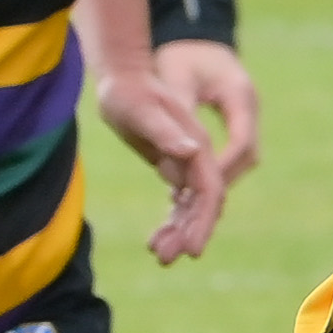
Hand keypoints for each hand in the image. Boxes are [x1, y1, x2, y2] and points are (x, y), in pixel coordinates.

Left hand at [98, 61, 230, 263]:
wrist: (123, 73)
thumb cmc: (128, 87)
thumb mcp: (141, 106)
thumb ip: (165, 130)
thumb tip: (189, 153)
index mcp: (198, 143)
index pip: (210, 189)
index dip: (203, 220)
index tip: (193, 248)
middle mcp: (198, 155)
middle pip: (203, 203)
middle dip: (190, 233)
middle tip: (166, 260)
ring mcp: (188, 161)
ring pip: (191, 205)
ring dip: (178, 231)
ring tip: (158, 255)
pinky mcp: (174, 163)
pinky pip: (179, 199)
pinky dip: (171, 220)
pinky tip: (156, 239)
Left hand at [146, 38, 264, 195]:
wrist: (191, 36)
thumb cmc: (181, 54)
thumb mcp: (176, 80)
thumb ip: (181, 114)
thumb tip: (186, 153)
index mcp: (240, 96)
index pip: (242, 143)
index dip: (223, 168)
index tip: (199, 187)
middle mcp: (249, 108)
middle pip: (248, 156)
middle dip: (223, 180)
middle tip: (196, 200)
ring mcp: (246, 114)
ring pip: (243, 157)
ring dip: (220, 178)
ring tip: (194, 195)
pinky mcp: (236, 119)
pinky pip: (233, 150)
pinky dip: (215, 167)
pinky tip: (191, 180)